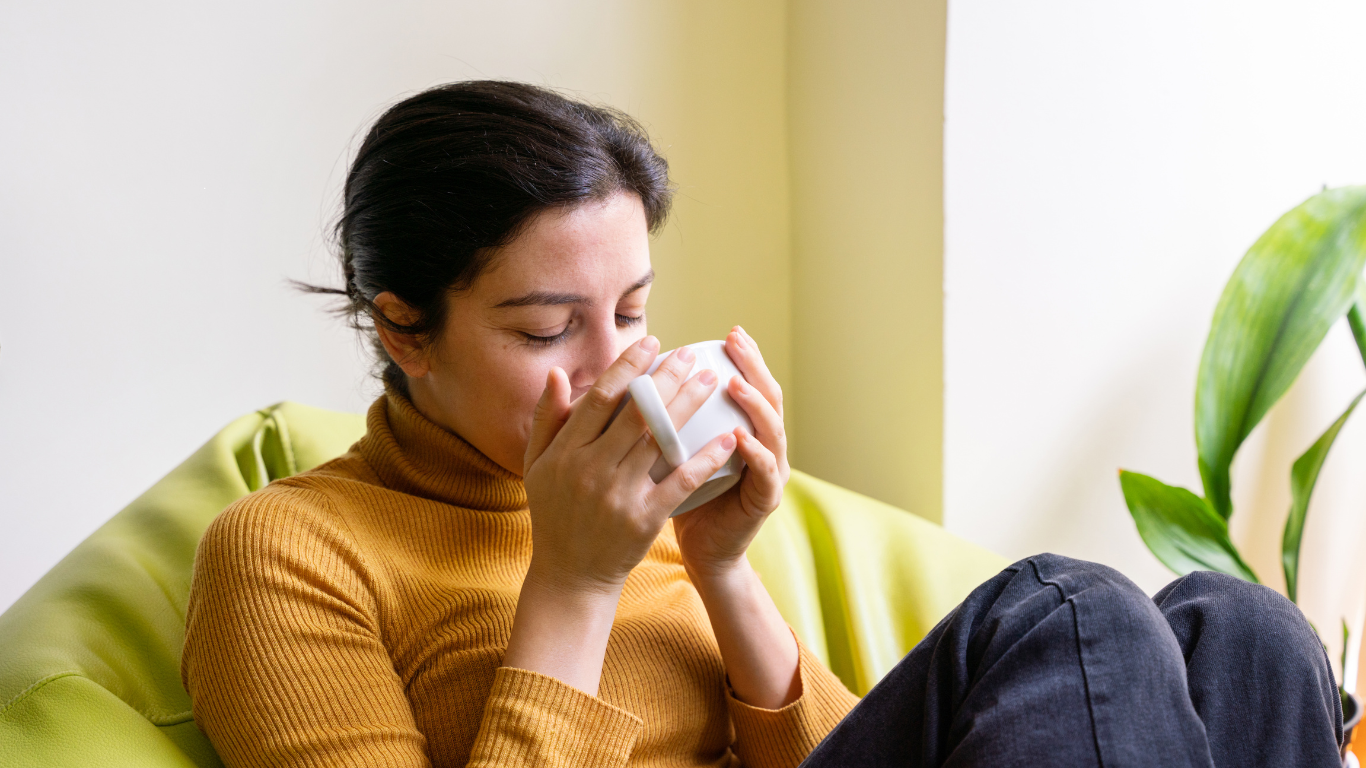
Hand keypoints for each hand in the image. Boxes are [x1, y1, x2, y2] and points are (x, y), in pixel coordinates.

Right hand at [521, 336, 738, 593]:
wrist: (571, 575)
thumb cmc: (555, 514)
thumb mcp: (537, 466)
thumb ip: (547, 419)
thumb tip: (559, 374)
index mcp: (565, 452)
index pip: (601, 399)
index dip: (628, 367)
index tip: (651, 343)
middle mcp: (591, 470)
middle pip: (636, 414)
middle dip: (668, 379)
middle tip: (692, 354)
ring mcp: (619, 495)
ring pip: (661, 441)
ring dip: (689, 407)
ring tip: (712, 381)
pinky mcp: (645, 519)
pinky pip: (681, 482)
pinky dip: (706, 458)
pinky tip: (728, 438)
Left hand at [672, 326, 789, 581]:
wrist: (700, 551)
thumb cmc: (680, 498)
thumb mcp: (668, 451)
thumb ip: (660, 419)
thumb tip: (631, 379)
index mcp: (743, 429)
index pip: (749, 384)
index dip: (744, 357)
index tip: (728, 332)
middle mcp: (763, 445)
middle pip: (768, 396)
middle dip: (754, 366)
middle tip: (737, 341)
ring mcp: (769, 472)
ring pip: (772, 429)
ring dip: (755, 404)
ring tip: (735, 383)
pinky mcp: (766, 500)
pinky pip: (765, 472)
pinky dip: (754, 452)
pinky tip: (739, 436)